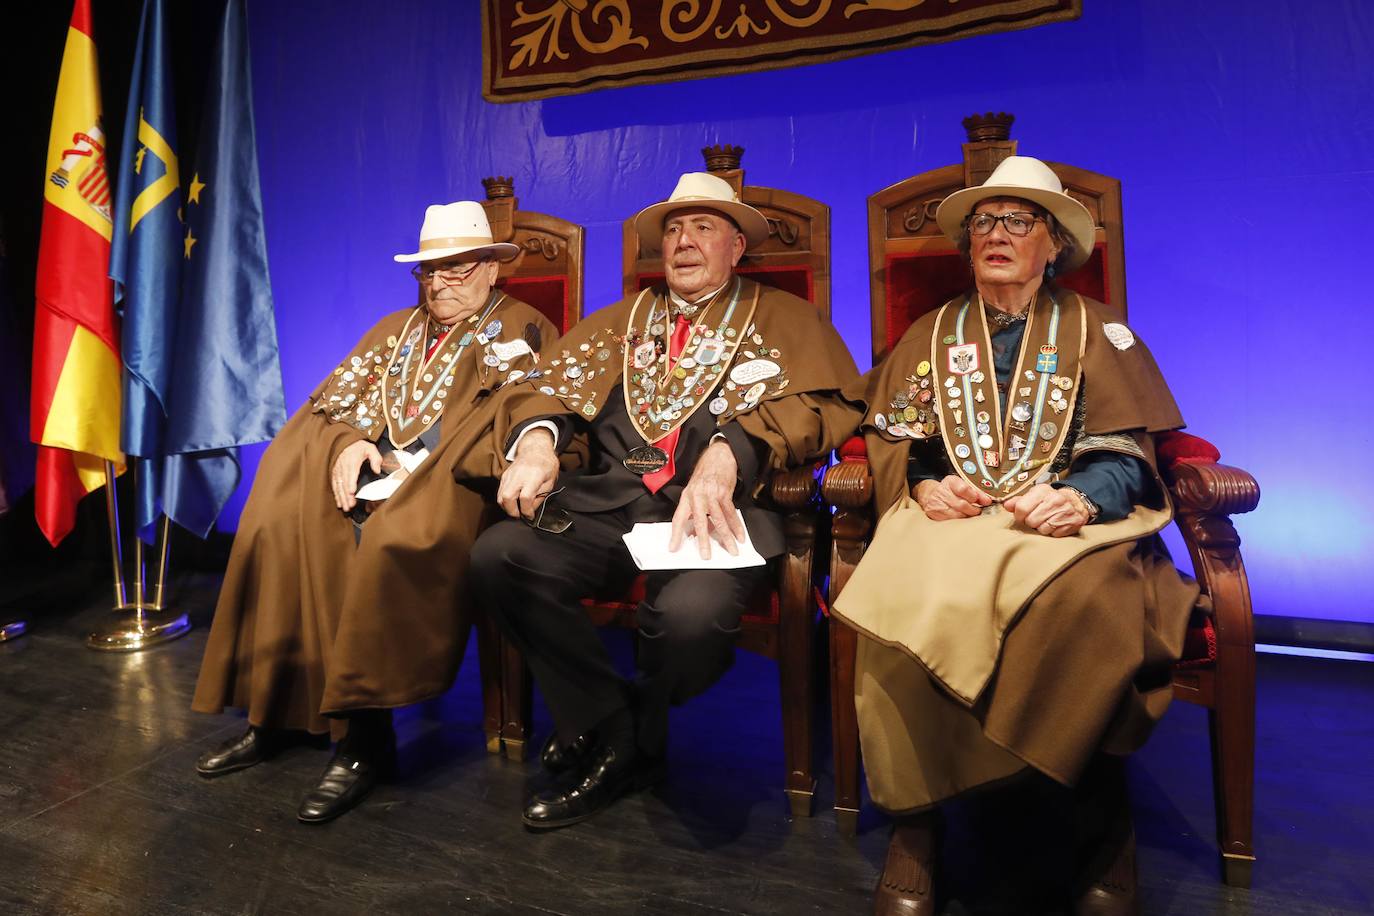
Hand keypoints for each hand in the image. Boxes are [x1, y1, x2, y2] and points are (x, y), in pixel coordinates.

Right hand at [331, 439, 382, 512]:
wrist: (345, 441)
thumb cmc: (359, 446)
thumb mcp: (370, 448)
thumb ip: (375, 458)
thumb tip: (377, 470)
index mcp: (352, 461)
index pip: (351, 473)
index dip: (350, 483)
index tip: (351, 492)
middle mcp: (343, 467)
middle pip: (344, 483)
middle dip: (346, 495)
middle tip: (350, 506)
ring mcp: (338, 471)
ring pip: (338, 486)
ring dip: (341, 497)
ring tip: (345, 507)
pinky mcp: (335, 473)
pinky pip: (335, 485)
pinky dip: (336, 494)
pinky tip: (339, 502)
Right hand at [498, 428, 559, 518]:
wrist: (535, 449)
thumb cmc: (546, 465)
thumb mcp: (550, 482)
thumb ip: (540, 497)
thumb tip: (530, 510)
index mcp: (534, 476)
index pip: (525, 497)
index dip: (526, 510)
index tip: (530, 516)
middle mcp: (519, 475)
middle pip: (508, 498)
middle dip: (512, 511)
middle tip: (520, 515)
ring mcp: (509, 475)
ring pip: (500, 496)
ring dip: (507, 507)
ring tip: (516, 509)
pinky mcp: (504, 476)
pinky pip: (500, 492)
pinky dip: (505, 500)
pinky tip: (513, 502)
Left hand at [670, 439, 745, 558]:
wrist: (718, 456)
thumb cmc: (704, 475)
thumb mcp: (694, 491)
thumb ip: (695, 511)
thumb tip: (697, 532)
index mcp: (687, 497)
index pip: (678, 518)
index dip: (675, 534)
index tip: (673, 548)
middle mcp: (698, 496)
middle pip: (700, 522)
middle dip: (703, 541)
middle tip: (706, 555)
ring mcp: (712, 494)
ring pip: (719, 520)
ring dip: (726, 537)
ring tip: (731, 550)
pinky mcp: (725, 493)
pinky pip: (731, 513)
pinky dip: (736, 526)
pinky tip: (740, 536)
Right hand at [914, 475, 991, 519]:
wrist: (931, 496)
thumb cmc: (950, 491)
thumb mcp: (963, 485)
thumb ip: (976, 491)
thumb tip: (987, 500)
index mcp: (950, 482)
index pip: (964, 489)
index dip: (976, 496)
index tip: (984, 500)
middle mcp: (941, 493)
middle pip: (962, 504)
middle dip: (974, 509)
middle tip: (977, 510)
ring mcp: (937, 505)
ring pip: (958, 515)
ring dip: (967, 516)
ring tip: (969, 513)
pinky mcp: (935, 516)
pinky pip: (952, 521)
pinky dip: (960, 521)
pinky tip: (961, 517)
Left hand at [1002, 483, 1089, 536]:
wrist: (1076, 502)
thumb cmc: (1050, 500)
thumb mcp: (1034, 495)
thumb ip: (1019, 501)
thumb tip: (1006, 505)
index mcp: (1042, 491)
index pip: (1021, 508)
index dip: (1019, 516)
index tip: (1022, 516)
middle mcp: (1054, 500)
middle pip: (1031, 521)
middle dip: (1031, 522)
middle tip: (1036, 518)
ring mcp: (1064, 512)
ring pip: (1042, 529)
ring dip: (1041, 528)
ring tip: (1046, 521)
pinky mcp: (1072, 524)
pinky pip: (1054, 535)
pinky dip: (1053, 532)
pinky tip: (1055, 525)